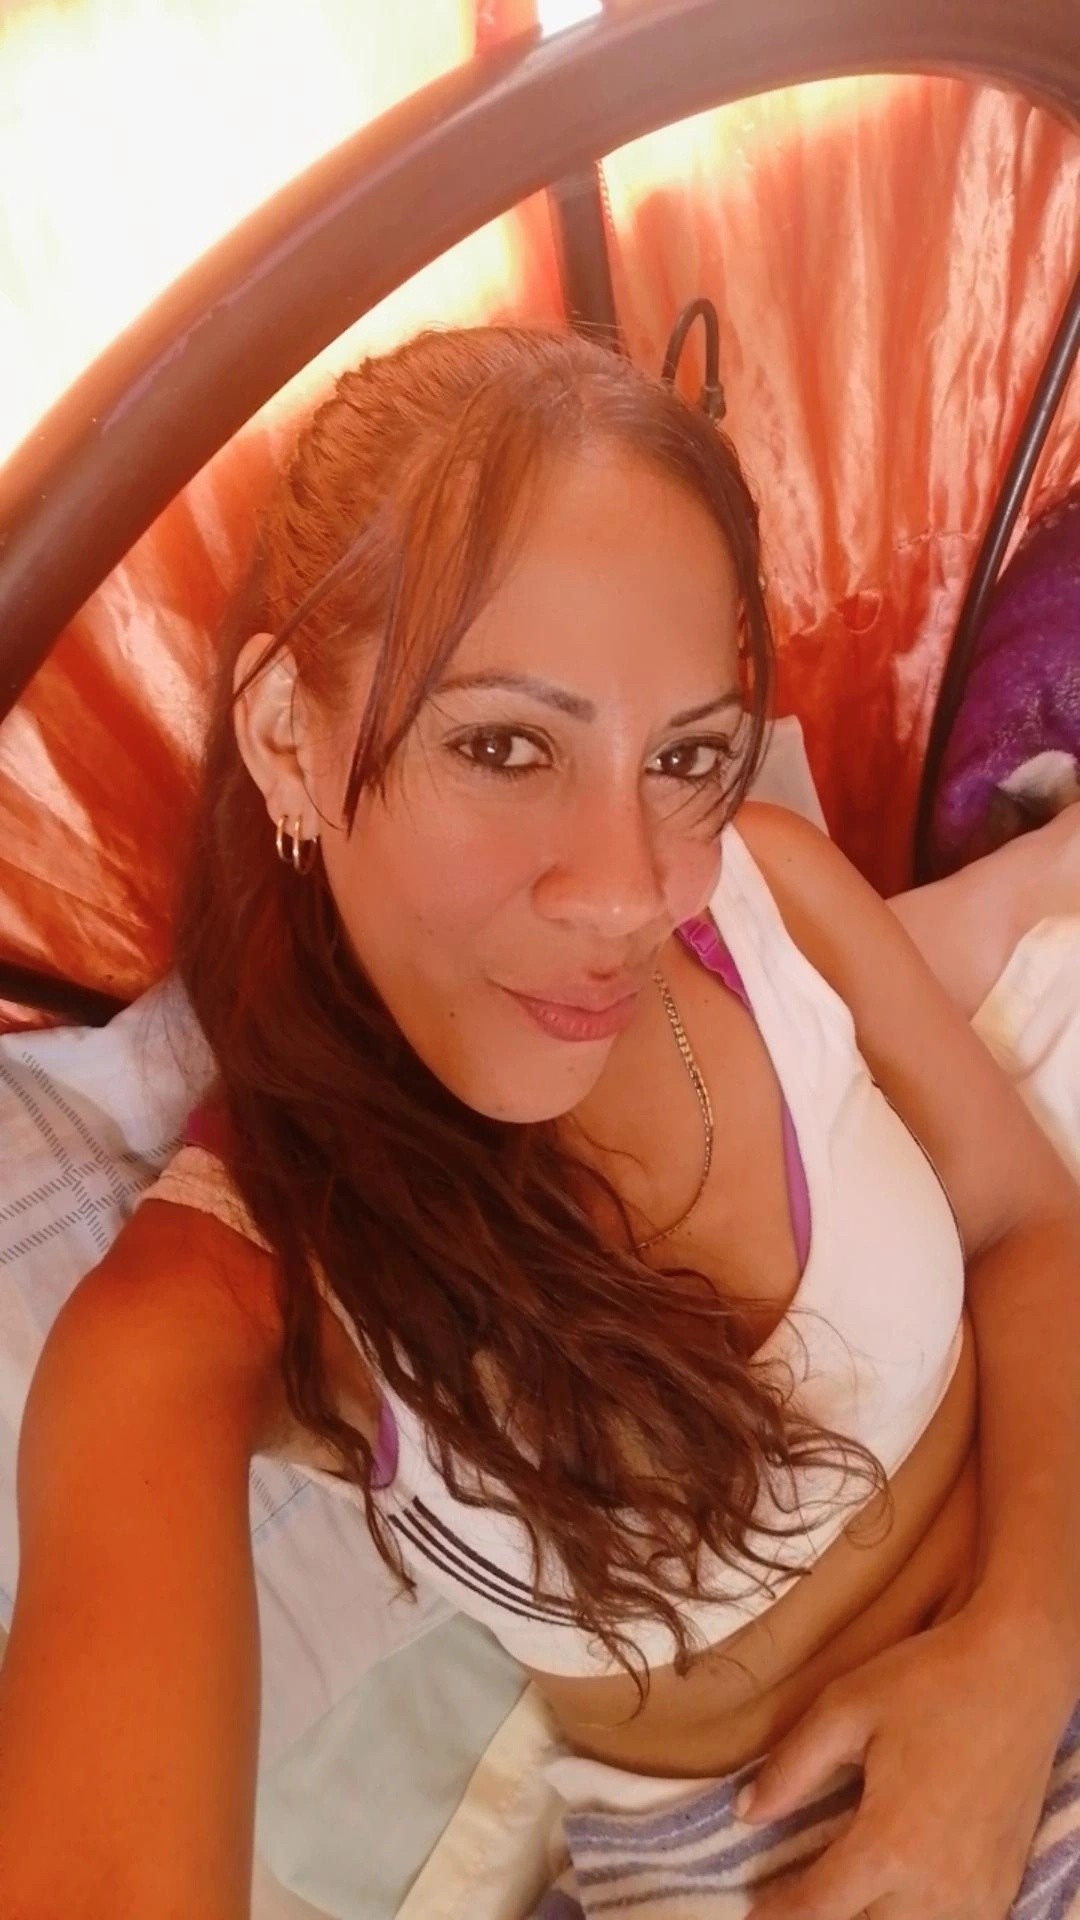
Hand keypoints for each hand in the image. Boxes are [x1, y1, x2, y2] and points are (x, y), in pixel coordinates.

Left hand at [740, 1608, 1068, 1919]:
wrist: (1019, 1672)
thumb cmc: (929, 1681)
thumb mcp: (845, 1708)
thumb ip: (791, 1768)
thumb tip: (745, 1813)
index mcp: (888, 1845)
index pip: (818, 1908)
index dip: (779, 1914)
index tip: (756, 1912)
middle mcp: (935, 1887)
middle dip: (829, 1916)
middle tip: (798, 1893)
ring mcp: (976, 1894)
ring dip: (875, 1919)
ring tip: (848, 1890)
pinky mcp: (1003, 1886)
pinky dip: (921, 1918)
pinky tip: (902, 1893)